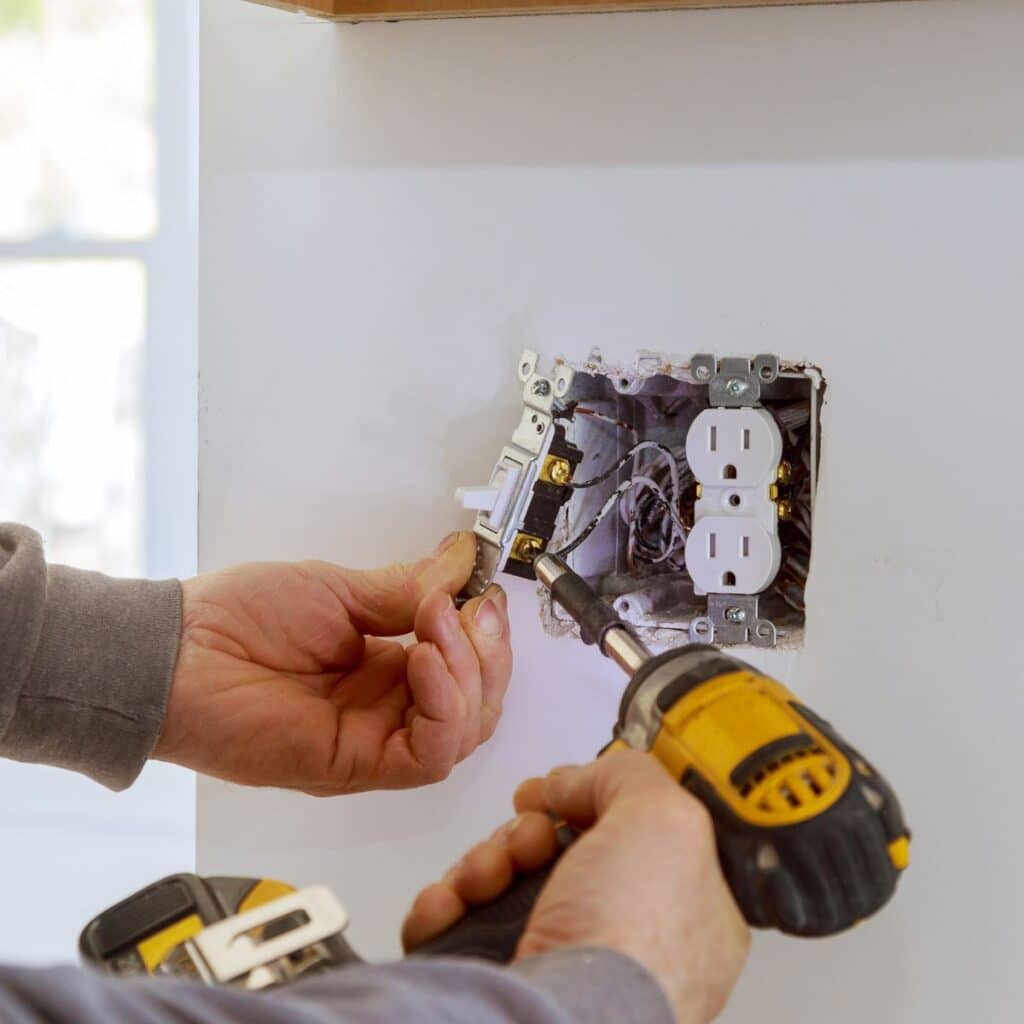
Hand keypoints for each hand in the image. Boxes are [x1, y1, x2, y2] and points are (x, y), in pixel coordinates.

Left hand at [154, 532, 511, 794]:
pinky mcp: (354, 765)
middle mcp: (386, 709)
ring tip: (436, 625)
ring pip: (463, 733)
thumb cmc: (238, 618)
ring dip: (469, 675)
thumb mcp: (338, 589)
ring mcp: (373, 740)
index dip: (486, 636)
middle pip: (477, 706)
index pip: (466, 669)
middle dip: (489, 655)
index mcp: (386, 668)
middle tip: (471, 609)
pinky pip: (427, 756)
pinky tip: (425, 662)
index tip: (483, 593)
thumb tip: (461, 561)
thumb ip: (407, 588)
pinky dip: (444, 708)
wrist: (177, 653)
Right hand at [403, 752, 749, 1023]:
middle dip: (526, 830)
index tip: (563, 787)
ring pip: (504, 883)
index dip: (592, 802)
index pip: (634, 835)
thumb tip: (575, 780)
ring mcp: (558, 965)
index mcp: (684, 911)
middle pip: (558, 852)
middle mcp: (622, 940)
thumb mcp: (664, 820)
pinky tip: (450, 903)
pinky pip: (458, 924)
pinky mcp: (499, 981)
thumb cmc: (631, 943)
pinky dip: (445, 905)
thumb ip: (629, 776)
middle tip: (528, 837)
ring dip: (482, 861)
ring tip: (485, 876)